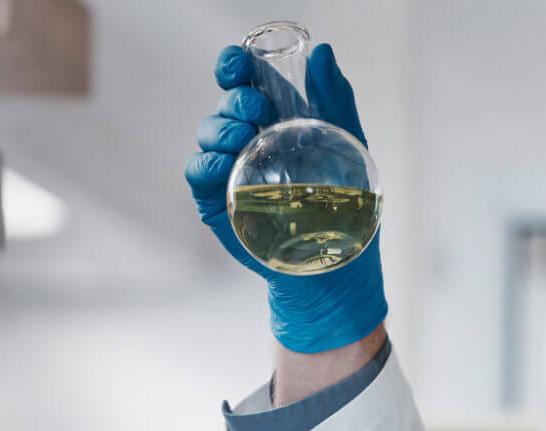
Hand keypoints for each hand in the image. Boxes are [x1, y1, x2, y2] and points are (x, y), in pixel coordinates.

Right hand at [185, 43, 388, 353]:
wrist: (335, 263)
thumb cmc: (345, 202)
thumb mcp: (348, 142)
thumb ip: (335, 96)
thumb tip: (322, 52)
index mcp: (274, 118)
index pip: (243, 80)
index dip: (234, 66)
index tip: (238, 65)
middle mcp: (247, 139)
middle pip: (224, 104)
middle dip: (236, 101)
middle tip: (258, 114)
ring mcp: (230, 169)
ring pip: (208, 134)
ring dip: (221, 129)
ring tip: (245, 138)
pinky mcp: (217, 200)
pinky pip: (197, 172)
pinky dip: (204, 163)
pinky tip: (221, 165)